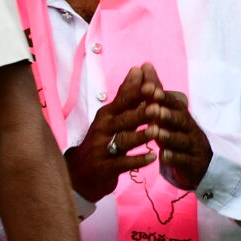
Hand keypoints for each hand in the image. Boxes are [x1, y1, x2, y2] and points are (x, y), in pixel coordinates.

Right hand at [65, 67, 157, 203]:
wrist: (82, 171)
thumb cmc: (102, 139)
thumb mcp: (112, 116)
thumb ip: (126, 95)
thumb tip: (138, 69)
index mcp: (107, 115)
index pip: (122, 101)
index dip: (137, 94)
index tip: (153, 86)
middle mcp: (103, 129)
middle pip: (123, 120)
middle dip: (140, 113)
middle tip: (158, 106)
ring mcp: (102, 148)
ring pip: (123, 140)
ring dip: (140, 135)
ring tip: (156, 131)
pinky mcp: (105, 167)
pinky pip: (122, 163)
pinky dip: (137, 161)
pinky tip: (152, 158)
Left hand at [146, 80, 213, 192]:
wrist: (201, 162)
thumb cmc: (178, 132)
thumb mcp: (167, 112)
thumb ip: (156, 92)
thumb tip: (145, 65)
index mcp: (180, 114)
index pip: (173, 103)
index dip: (161, 96)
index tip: (148, 88)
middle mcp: (188, 128)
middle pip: (180, 119)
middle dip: (166, 113)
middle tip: (151, 108)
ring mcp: (192, 146)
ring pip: (181, 140)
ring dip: (168, 135)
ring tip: (154, 132)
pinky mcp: (193, 164)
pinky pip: (183, 160)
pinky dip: (173, 158)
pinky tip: (162, 156)